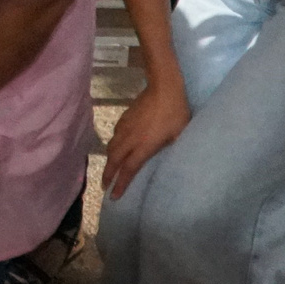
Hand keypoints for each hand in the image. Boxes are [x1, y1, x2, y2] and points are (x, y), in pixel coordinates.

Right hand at [103, 73, 189, 198]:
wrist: (164, 88)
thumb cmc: (176, 113)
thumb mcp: (180, 135)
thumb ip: (174, 148)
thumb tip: (176, 160)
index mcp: (144, 146)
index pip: (129, 169)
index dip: (120, 184)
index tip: (114, 196)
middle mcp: (131, 139)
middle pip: (114, 160)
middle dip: (108, 175)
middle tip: (104, 186)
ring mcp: (126, 127)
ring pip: (111, 147)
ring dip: (108, 160)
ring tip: (108, 169)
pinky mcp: (125, 117)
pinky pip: (115, 135)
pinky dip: (112, 144)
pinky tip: (115, 145)